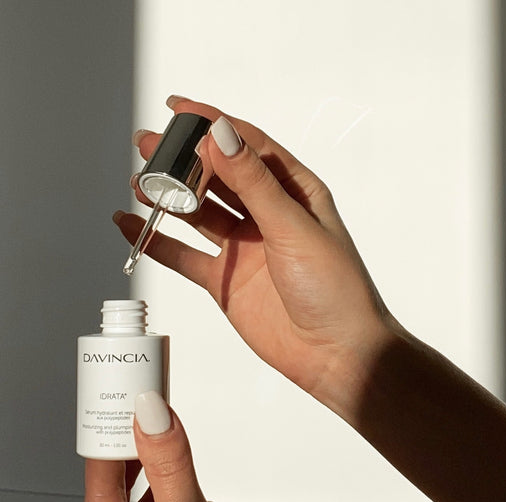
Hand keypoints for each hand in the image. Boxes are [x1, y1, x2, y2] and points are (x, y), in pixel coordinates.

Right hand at [114, 97, 395, 422]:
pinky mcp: (226, 279)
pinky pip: (183, 255)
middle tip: (148, 144)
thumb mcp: (294, 227)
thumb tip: (221, 135)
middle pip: (217, 177)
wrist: (335, 353)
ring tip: (139, 180)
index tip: (179, 108)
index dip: (213, 125)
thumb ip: (254, 184)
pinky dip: (158, 240)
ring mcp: (244, 248)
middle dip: (183, 159)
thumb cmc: (334, 289)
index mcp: (294, 193)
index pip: (247, 147)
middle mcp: (266, 216)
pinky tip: (133, 224)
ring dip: (169, 196)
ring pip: (198, 213)